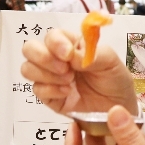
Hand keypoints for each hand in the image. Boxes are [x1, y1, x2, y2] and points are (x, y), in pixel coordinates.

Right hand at [21, 28, 136, 116]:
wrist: (117, 108)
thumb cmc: (115, 80)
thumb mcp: (110, 61)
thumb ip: (90, 54)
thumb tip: (69, 56)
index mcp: (70, 44)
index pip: (51, 35)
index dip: (55, 42)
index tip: (68, 54)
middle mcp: (56, 58)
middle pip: (29, 48)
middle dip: (42, 57)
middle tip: (64, 69)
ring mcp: (50, 78)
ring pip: (27, 68)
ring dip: (46, 74)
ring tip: (69, 81)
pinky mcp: (49, 96)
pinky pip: (37, 89)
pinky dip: (51, 90)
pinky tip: (67, 93)